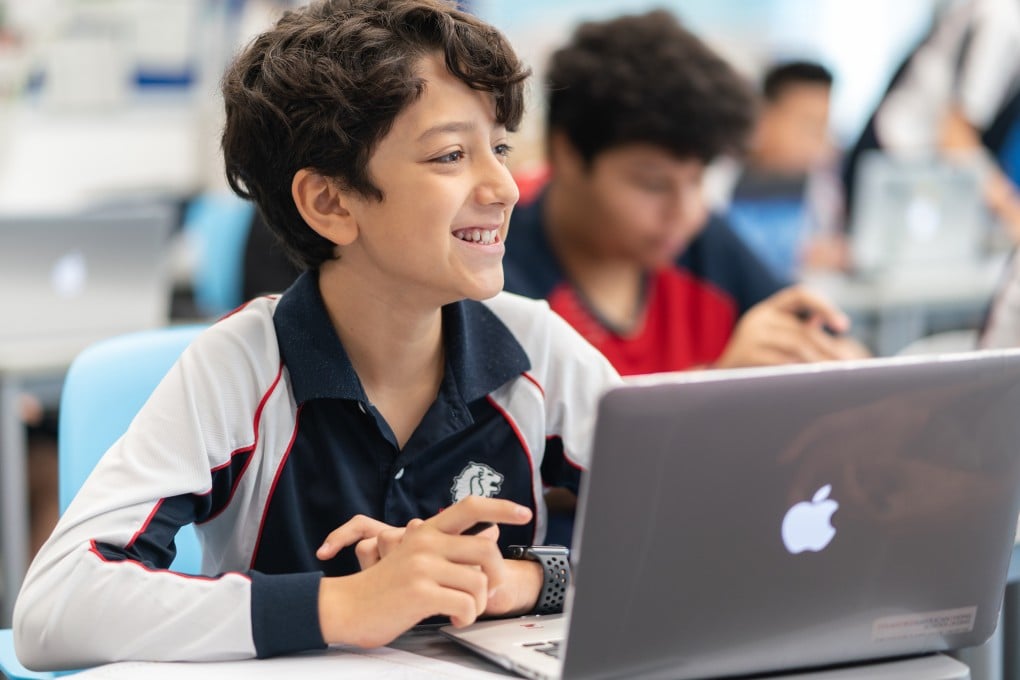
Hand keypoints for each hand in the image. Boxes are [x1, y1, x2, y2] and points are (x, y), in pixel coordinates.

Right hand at [317, 496, 532, 646]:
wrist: (344, 607)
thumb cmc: (383, 587)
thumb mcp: (414, 557)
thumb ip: (448, 547)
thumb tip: (491, 535)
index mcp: (425, 531)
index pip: (470, 506)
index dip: (501, 507)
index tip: (524, 513)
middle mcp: (425, 542)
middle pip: (486, 550)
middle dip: (497, 575)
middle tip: (489, 591)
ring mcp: (423, 566)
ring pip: (479, 583)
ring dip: (478, 604)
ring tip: (464, 610)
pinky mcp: (420, 592)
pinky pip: (466, 605)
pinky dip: (467, 618)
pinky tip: (455, 619)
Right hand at [714, 285, 868, 367]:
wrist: (719, 381)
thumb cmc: (755, 360)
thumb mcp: (776, 340)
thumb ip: (800, 331)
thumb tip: (834, 326)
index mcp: (767, 309)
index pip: (800, 295)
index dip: (824, 305)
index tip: (844, 326)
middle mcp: (757, 317)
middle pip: (803, 329)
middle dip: (828, 348)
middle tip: (848, 365)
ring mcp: (750, 335)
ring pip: (796, 344)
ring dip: (819, 361)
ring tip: (834, 375)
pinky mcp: (745, 355)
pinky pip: (781, 361)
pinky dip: (800, 370)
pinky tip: (811, 381)